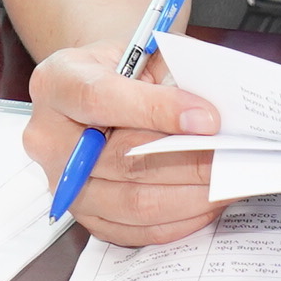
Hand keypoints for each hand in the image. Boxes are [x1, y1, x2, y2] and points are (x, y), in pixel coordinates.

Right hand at [21, 42, 222, 244]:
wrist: (100, 90)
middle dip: (187, 160)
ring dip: (190, 196)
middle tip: (232, 157)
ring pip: (132, 203)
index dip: (156, 110)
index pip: (100, 98)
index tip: (208, 119)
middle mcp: (49, 137)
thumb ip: (175, 71)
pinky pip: (136, 230)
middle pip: (120, 160)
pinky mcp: (84, 215)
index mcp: (58, 82)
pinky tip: (208, 202)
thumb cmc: (126, 69)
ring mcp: (63, 183)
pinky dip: (179, 220)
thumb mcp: (145, 50)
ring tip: (229, 183)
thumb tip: (215, 111)